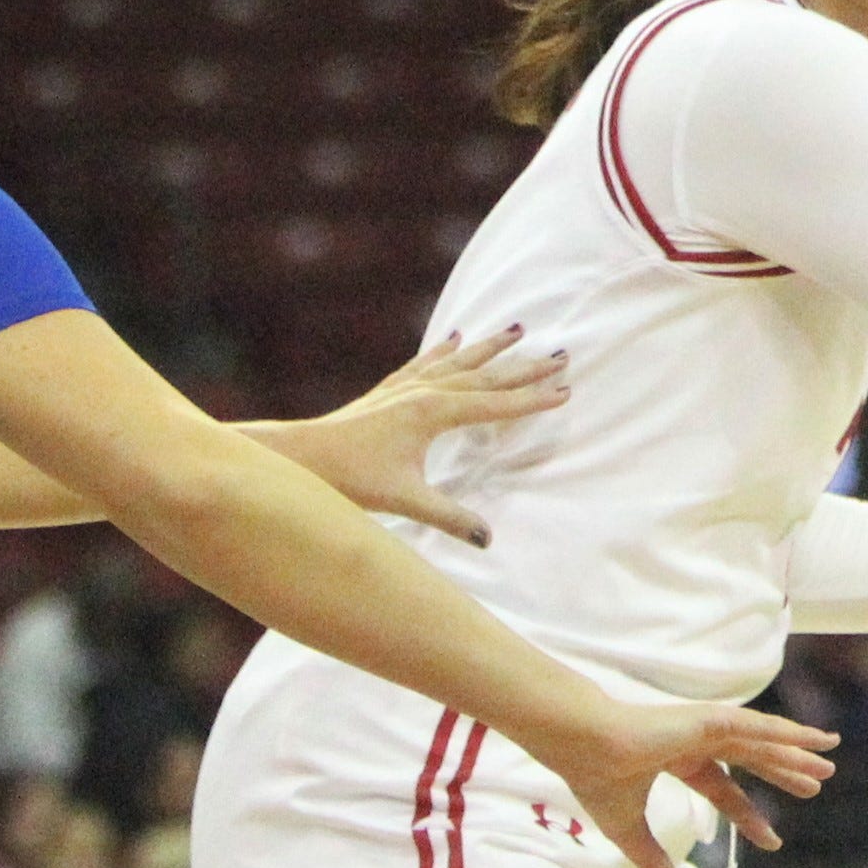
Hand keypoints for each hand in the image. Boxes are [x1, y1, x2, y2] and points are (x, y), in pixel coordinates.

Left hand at [284, 327, 571, 545]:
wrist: (302, 456)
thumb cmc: (351, 478)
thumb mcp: (405, 500)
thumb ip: (449, 517)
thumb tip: (487, 539)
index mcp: (434, 413)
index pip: (496, 405)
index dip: (532, 400)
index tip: (565, 390)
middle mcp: (423, 392)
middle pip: (485, 376)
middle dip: (524, 367)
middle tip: (561, 354)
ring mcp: (405, 388)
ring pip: (458, 362)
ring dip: (490, 348)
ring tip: (517, 329)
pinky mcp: (389, 392)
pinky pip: (426, 363)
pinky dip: (445, 350)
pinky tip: (455, 337)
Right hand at [540, 696, 835, 867]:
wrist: (584, 746)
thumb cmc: (597, 778)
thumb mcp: (627, 827)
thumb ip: (649, 857)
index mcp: (675, 758)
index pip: (722, 789)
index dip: (747, 815)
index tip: (773, 841)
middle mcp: (694, 740)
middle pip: (750, 759)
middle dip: (782, 772)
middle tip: (815, 789)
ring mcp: (703, 726)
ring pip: (760, 742)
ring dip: (795, 752)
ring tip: (830, 763)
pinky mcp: (710, 719)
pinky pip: (759, 728)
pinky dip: (789, 733)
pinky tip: (814, 741)